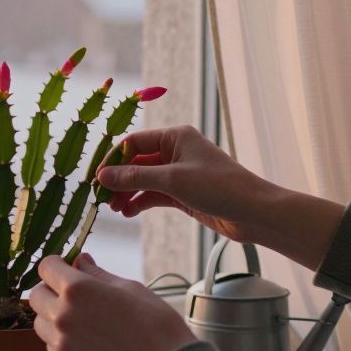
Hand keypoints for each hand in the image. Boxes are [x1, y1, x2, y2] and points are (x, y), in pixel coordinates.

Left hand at [31, 254, 194, 350]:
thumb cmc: (154, 322)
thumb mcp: (127, 287)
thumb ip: (95, 273)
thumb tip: (79, 260)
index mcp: (76, 289)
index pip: (45, 267)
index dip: (56, 264)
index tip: (65, 268)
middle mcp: (62, 315)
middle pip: (35, 296)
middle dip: (50, 289)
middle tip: (70, 292)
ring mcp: (62, 344)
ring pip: (40, 323)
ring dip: (52, 316)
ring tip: (79, 318)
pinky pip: (52, 346)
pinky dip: (61, 340)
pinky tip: (85, 339)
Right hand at [96, 126, 344, 271]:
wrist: (254, 212)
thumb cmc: (218, 187)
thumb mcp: (172, 180)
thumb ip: (135, 178)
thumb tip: (102, 176)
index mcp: (176, 137)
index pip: (134, 142)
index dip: (114, 159)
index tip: (96, 178)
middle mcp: (177, 151)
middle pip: (137, 162)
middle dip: (119, 179)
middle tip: (102, 198)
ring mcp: (180, 173)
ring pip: (144, 180)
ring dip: (128, 193)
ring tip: (114, 209)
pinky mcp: (184, 194)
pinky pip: (155, 195)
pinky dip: (141, 202)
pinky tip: (130, 213)